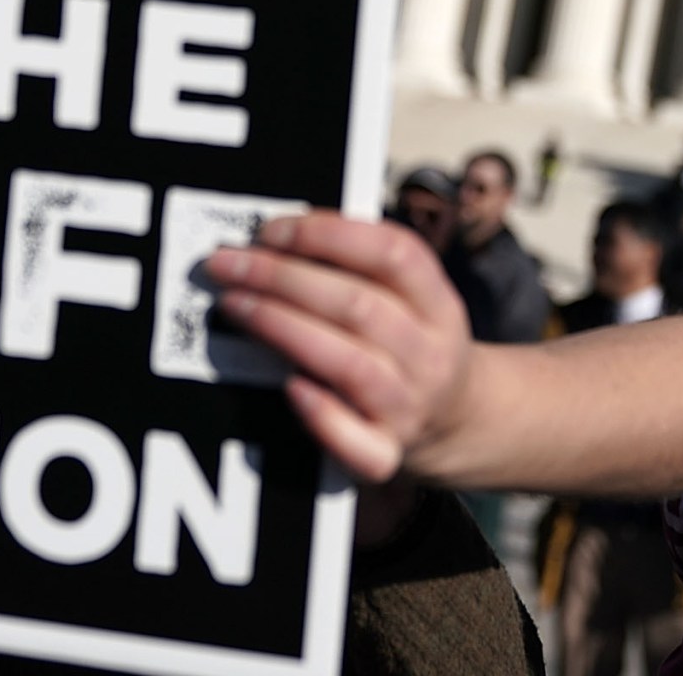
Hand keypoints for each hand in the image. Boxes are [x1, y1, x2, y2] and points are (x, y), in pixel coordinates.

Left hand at [206, 212, 477, 483]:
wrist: (454, 422)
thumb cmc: (407, 345)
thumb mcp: (411, 301)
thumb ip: (361, 268)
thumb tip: (276, 240)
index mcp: (439, 304)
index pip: (394, 254)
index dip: (330, 235)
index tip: (271, 230)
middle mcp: (430, 354)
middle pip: (359, 306)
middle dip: (283, 278)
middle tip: (227, 266)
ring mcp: (411, 406)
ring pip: (349, 364)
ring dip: (283, 328)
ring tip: (235, 305)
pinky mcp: (387, 452)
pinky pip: (356, 442)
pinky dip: (321, 414)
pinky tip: (289, 386)